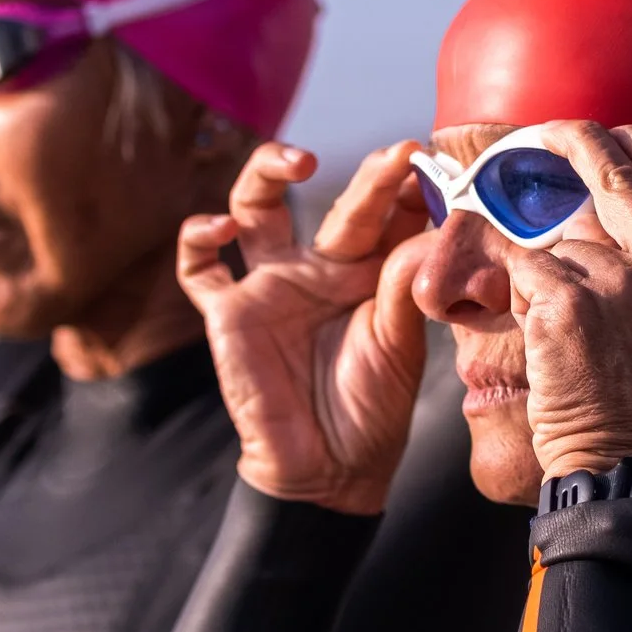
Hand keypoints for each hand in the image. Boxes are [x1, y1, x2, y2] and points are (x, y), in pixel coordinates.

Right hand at [176, 141, 433, 513]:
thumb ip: (404, 286)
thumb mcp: (399, 345)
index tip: (431, 165)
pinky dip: (199, 237)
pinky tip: (221, 230)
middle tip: (394, 160)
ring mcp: (271, 284)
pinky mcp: (228, 311)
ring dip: (268, 171)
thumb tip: (433, 231)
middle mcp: (320, 268)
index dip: (405, 188)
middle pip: (335, 203)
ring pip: (255, 205)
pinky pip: (199, 266)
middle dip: (367, 179)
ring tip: (299, 162)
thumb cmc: (371, 411)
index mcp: (369, 274)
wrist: (328, 471)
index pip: (387, 215)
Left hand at [507, 122, 631, 479]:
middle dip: (564, 142)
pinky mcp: (568, 302)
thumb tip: (605, 195)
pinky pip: (523, 266)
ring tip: (569, 328)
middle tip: (536, 139)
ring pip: (559, 235)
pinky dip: (519, 294)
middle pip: (612, 167)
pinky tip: (547, 339)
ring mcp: (621, 281)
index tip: (600, 135)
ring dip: (546, 267)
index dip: (630, 140)